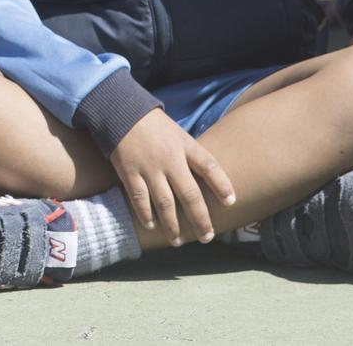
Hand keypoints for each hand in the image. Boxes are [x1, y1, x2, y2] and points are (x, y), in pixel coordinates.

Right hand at [107, 111, 233, 246]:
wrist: (121, 111)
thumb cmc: (155, 126)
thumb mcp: (179, 134)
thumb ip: (192, 157)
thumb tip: (211, 183)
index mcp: (184, 146)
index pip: (209, 166)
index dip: (222, 185)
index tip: (231, 202)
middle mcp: (169, 159)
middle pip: (189, 195)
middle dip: (200, 219)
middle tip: (206, 237)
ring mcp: (148, 167)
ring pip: (165, 204)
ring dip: (173, 226)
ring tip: (178, 241)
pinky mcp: (129, 172)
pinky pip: (139, 199)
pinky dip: (145, 215)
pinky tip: (152, 226)